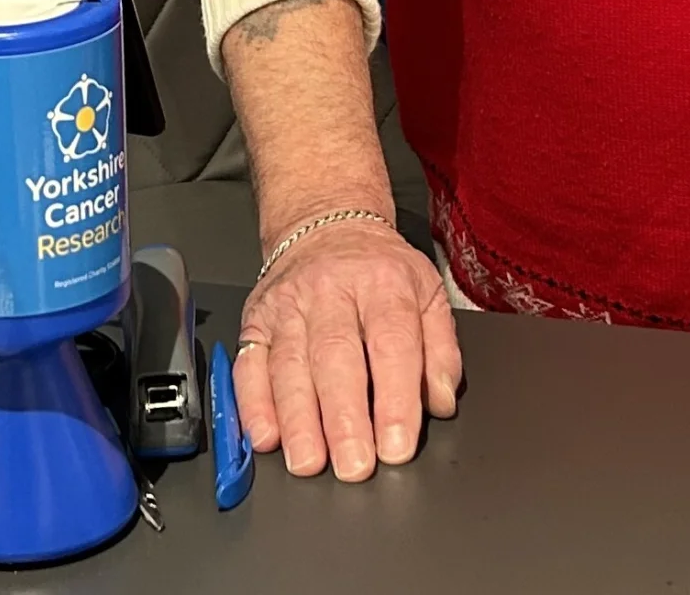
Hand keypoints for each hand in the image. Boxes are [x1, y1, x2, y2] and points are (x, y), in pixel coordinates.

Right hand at [231, 218, 462, 481]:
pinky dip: (253, 403)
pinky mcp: (255, 319)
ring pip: (289, 364)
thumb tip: (440, 402)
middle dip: (343, 418)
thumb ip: (440, 350)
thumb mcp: (427, 294)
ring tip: (308, 463)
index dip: (395, 399)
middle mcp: (331, 291)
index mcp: (384, 284)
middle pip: (335, 356)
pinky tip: (264, 437)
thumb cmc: (380, 272)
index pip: (391, 344)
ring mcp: (288, 305)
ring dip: (297, 419)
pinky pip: (249, 363)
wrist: (326, 224)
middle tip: (354, 466)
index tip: (397, 447)